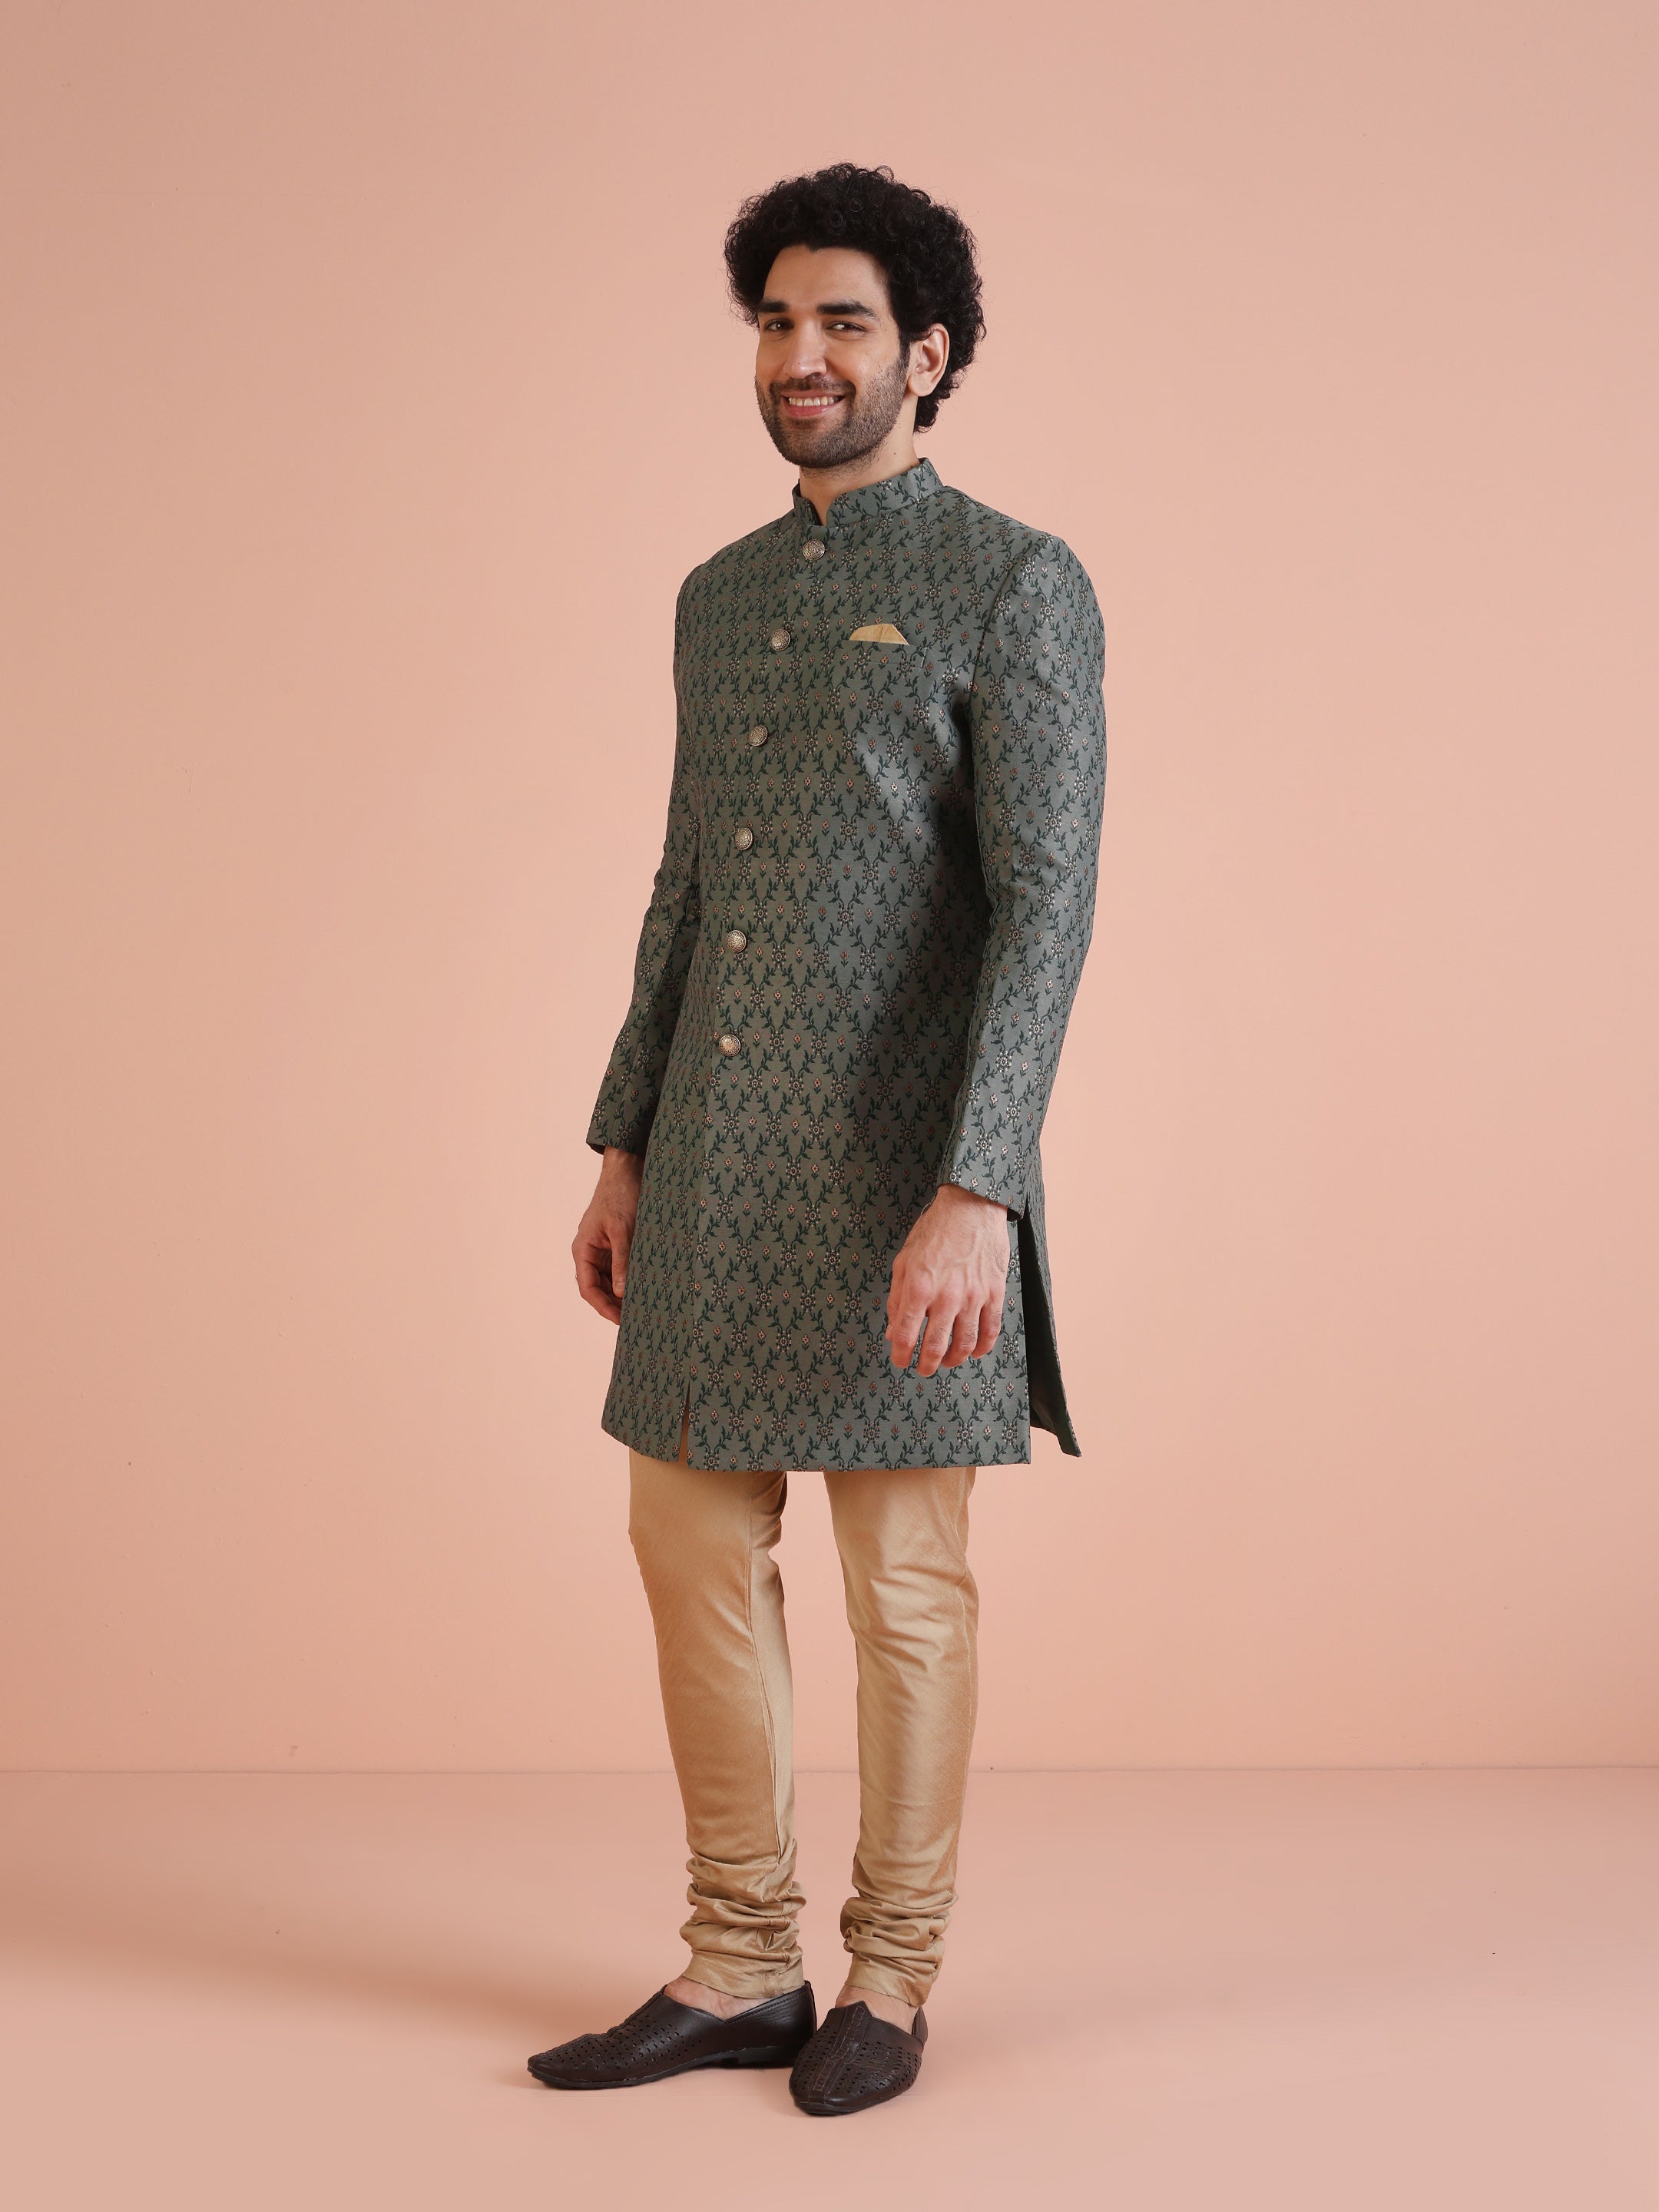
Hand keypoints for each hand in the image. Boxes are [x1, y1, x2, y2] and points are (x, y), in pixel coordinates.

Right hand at [573, 1147, 643, 1323]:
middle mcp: (590, 1252)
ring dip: (623, 1294)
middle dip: (614, 1305)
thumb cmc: (620, 1195)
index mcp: (583, 1249)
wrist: (628, 1169)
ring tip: (643, 1307)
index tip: (620, 1320)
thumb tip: (622, 1293)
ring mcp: (603, 1249)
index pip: (588, 1288)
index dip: (603, 1307)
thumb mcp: (623, 1230)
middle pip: (599, 1288)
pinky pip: (621, 1268)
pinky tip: (646, 1288)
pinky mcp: (616, 1244)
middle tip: (636, 1320)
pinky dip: (631, 1279)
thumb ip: (622, 1261)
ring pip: (610, 1280)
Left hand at [887, 1183, 1011, 1375]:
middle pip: (935, 1346)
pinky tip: (974, 1351)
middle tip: (922, 1369)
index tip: (899, 1360)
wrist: (971, 1207)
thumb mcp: (904, 1261)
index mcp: (919, 1287)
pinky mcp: (994, 1293)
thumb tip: (892, 1331)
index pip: (905, 1334)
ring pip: (964, 1345)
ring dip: (953, 1360)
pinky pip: (990, 1330)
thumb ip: (896, 1299)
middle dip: (926, 1365)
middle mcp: (946, 1296)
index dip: (899, 1355)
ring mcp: (973, 1296)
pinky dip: (982, 1348)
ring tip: (946, 1361)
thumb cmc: (934, 1232)